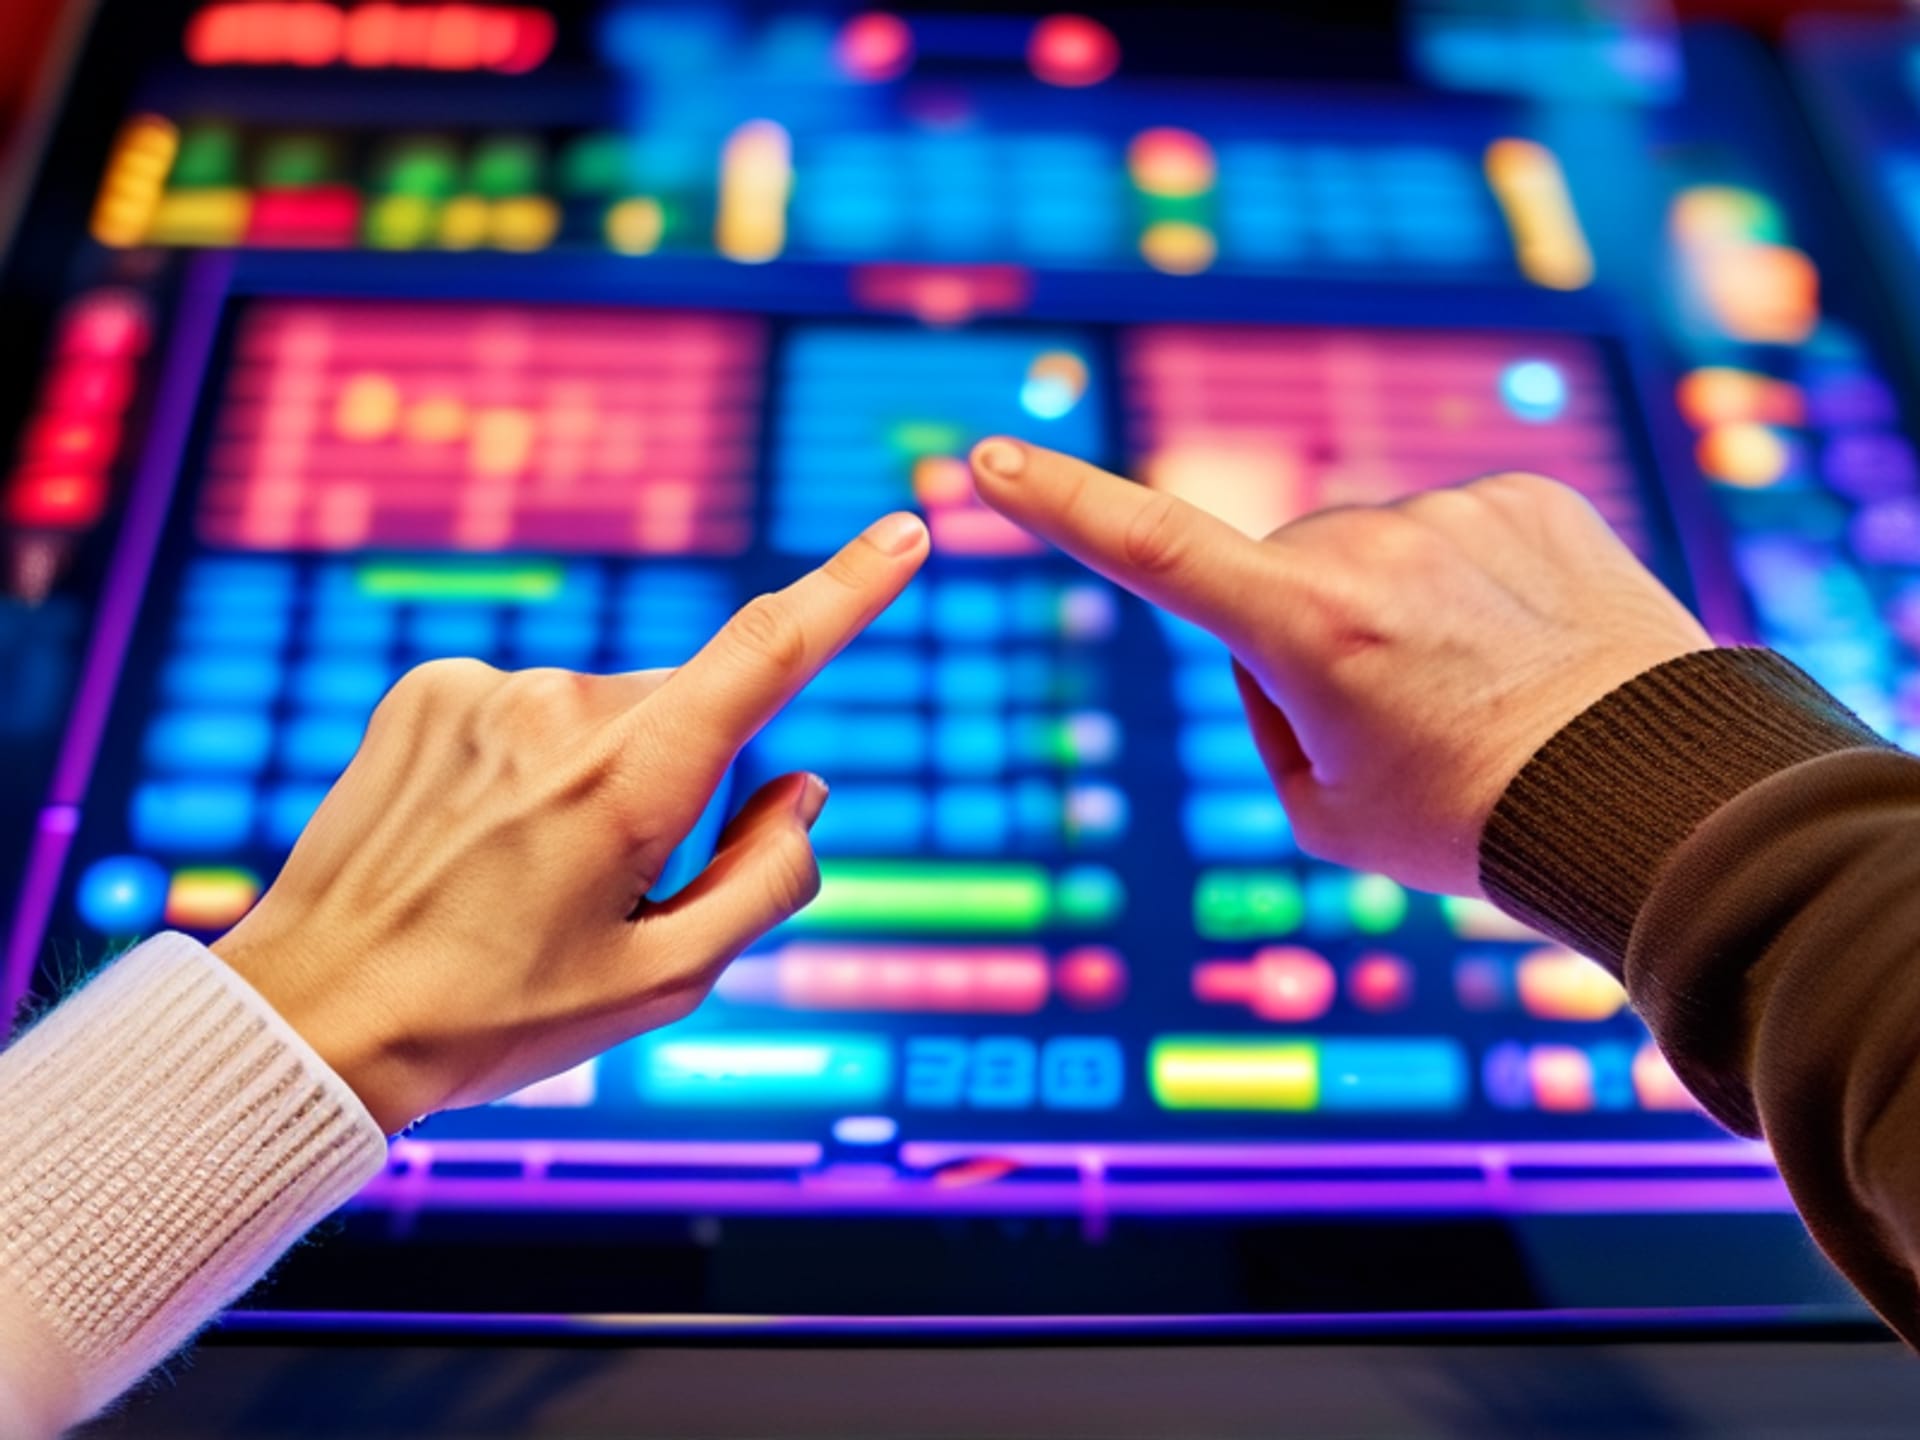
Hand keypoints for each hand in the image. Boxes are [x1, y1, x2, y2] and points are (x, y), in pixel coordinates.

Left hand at [212, 513, 929, 1131]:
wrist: (316, 1015)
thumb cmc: (498, 1015)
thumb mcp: (663, 984)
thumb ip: (767, 881)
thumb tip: (800, 789)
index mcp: (629, 782)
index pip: (767, 654)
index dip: (849, 589)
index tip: (907, 530)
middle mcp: (559, 709)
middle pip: (684, 713)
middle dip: (680, 781)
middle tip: (608, 891)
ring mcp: (485, 690)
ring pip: (603, 714)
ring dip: (596, 776)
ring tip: (520, 877)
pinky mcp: (427, 688)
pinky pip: (526, 710)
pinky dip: (527, 763)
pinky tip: (474, 839)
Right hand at [970, 440, 1709, 895]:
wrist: (1654, 796)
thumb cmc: (1472, 823)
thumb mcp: (1324, 813)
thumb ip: (1268, 713)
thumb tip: (1277, 634)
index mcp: (1304, 629)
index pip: (1150, 550)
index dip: (1060, 504)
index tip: (990, 459)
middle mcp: (1370, 548)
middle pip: (1280, 570)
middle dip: (1299, 626)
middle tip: (1389, 716)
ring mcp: (1455, 512)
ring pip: (1370, 548)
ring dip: (1389, 603)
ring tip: (1476, 689)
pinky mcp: (1529, 494)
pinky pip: (1452, 528)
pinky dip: (1465, 580)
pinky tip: (1522, 644)